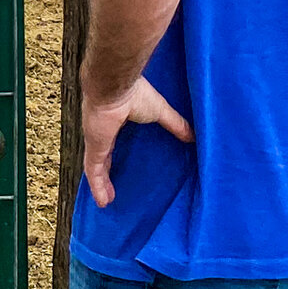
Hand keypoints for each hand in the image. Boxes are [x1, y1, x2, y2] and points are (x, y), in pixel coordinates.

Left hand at [80, 75, 192, 207]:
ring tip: (106, 201)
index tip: (123, 166)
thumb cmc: (135, 93)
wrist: (115, 86)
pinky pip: (94, 171)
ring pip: (96, 168)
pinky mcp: (94, 148)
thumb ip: (175, 124)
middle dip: (106, 174)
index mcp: (116, 121)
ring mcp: (96, 141)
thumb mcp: (160, 112)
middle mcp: (103, 132)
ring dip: (101, 184)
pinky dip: (97, 186)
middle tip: (112, 190)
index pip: (114, 142)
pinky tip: (103, 201)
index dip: (117, 155)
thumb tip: (193, 136)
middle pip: (103, 158)